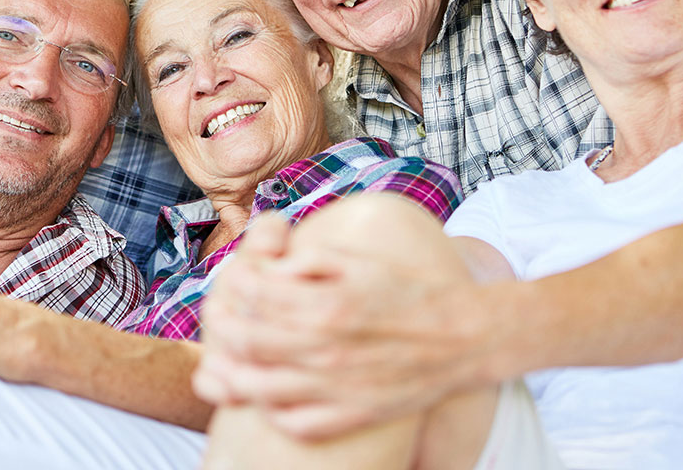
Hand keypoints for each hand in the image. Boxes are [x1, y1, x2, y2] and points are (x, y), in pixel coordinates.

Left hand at [195, 207, 490, 438]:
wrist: (463, 337)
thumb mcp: (361, 262)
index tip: (230, 279)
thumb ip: (312, 261)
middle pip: (248, 342)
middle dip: (223, 327)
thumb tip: (272, 268)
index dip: (233, 285)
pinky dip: (270, 408)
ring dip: (233, 372)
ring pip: (260, 387)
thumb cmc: (409, 292)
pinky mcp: (351, 415)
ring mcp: (338, 388)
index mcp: (329, 305)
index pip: (256, 296)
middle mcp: (328, 350)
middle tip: (218, 318)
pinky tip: (267, 392)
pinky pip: (294, 421)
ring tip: (225, 360)